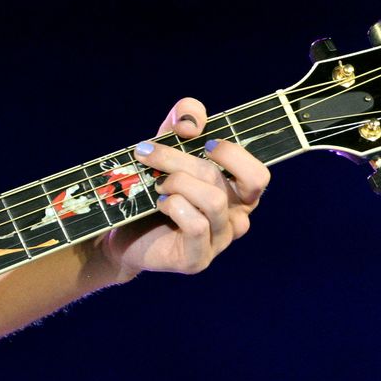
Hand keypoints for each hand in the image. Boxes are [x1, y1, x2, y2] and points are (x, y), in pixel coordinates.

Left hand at [100, 97, 268, 280]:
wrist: (122, 231)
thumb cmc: (152, 186)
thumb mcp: (167, 146)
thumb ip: (183, 121)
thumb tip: (191, 123)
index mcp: (236, 192)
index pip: (258, 175)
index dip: (232, 153)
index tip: (196, 140)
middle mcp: (235, 218)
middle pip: (222, 179)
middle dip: (180, 159)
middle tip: (148, 153)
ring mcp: (218, 241)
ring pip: (213, 200)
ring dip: (176, 182)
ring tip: (156, 185)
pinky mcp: (197, 259)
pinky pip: (196, 225)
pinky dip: (173, 206)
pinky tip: (158, 204)